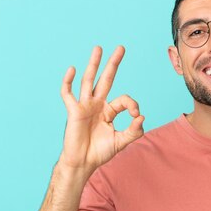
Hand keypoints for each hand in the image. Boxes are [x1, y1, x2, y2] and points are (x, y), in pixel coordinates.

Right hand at [58, 46, 143, 171]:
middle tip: (121, 47)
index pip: (124, 99)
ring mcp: (85, 106)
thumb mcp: (121, 142)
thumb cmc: (100, 153)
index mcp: (109, 111)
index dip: (132, 105)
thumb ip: (134, 131)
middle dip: (113, 64)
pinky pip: (68, 94)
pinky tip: (72, 69)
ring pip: (89, 81)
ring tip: (98, 48)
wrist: (83, 163)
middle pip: (106, 79)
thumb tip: (142, 116)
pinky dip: (68, 82)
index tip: (136, 116)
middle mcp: (97, 105)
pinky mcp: (74, 112)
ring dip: (93, 64)